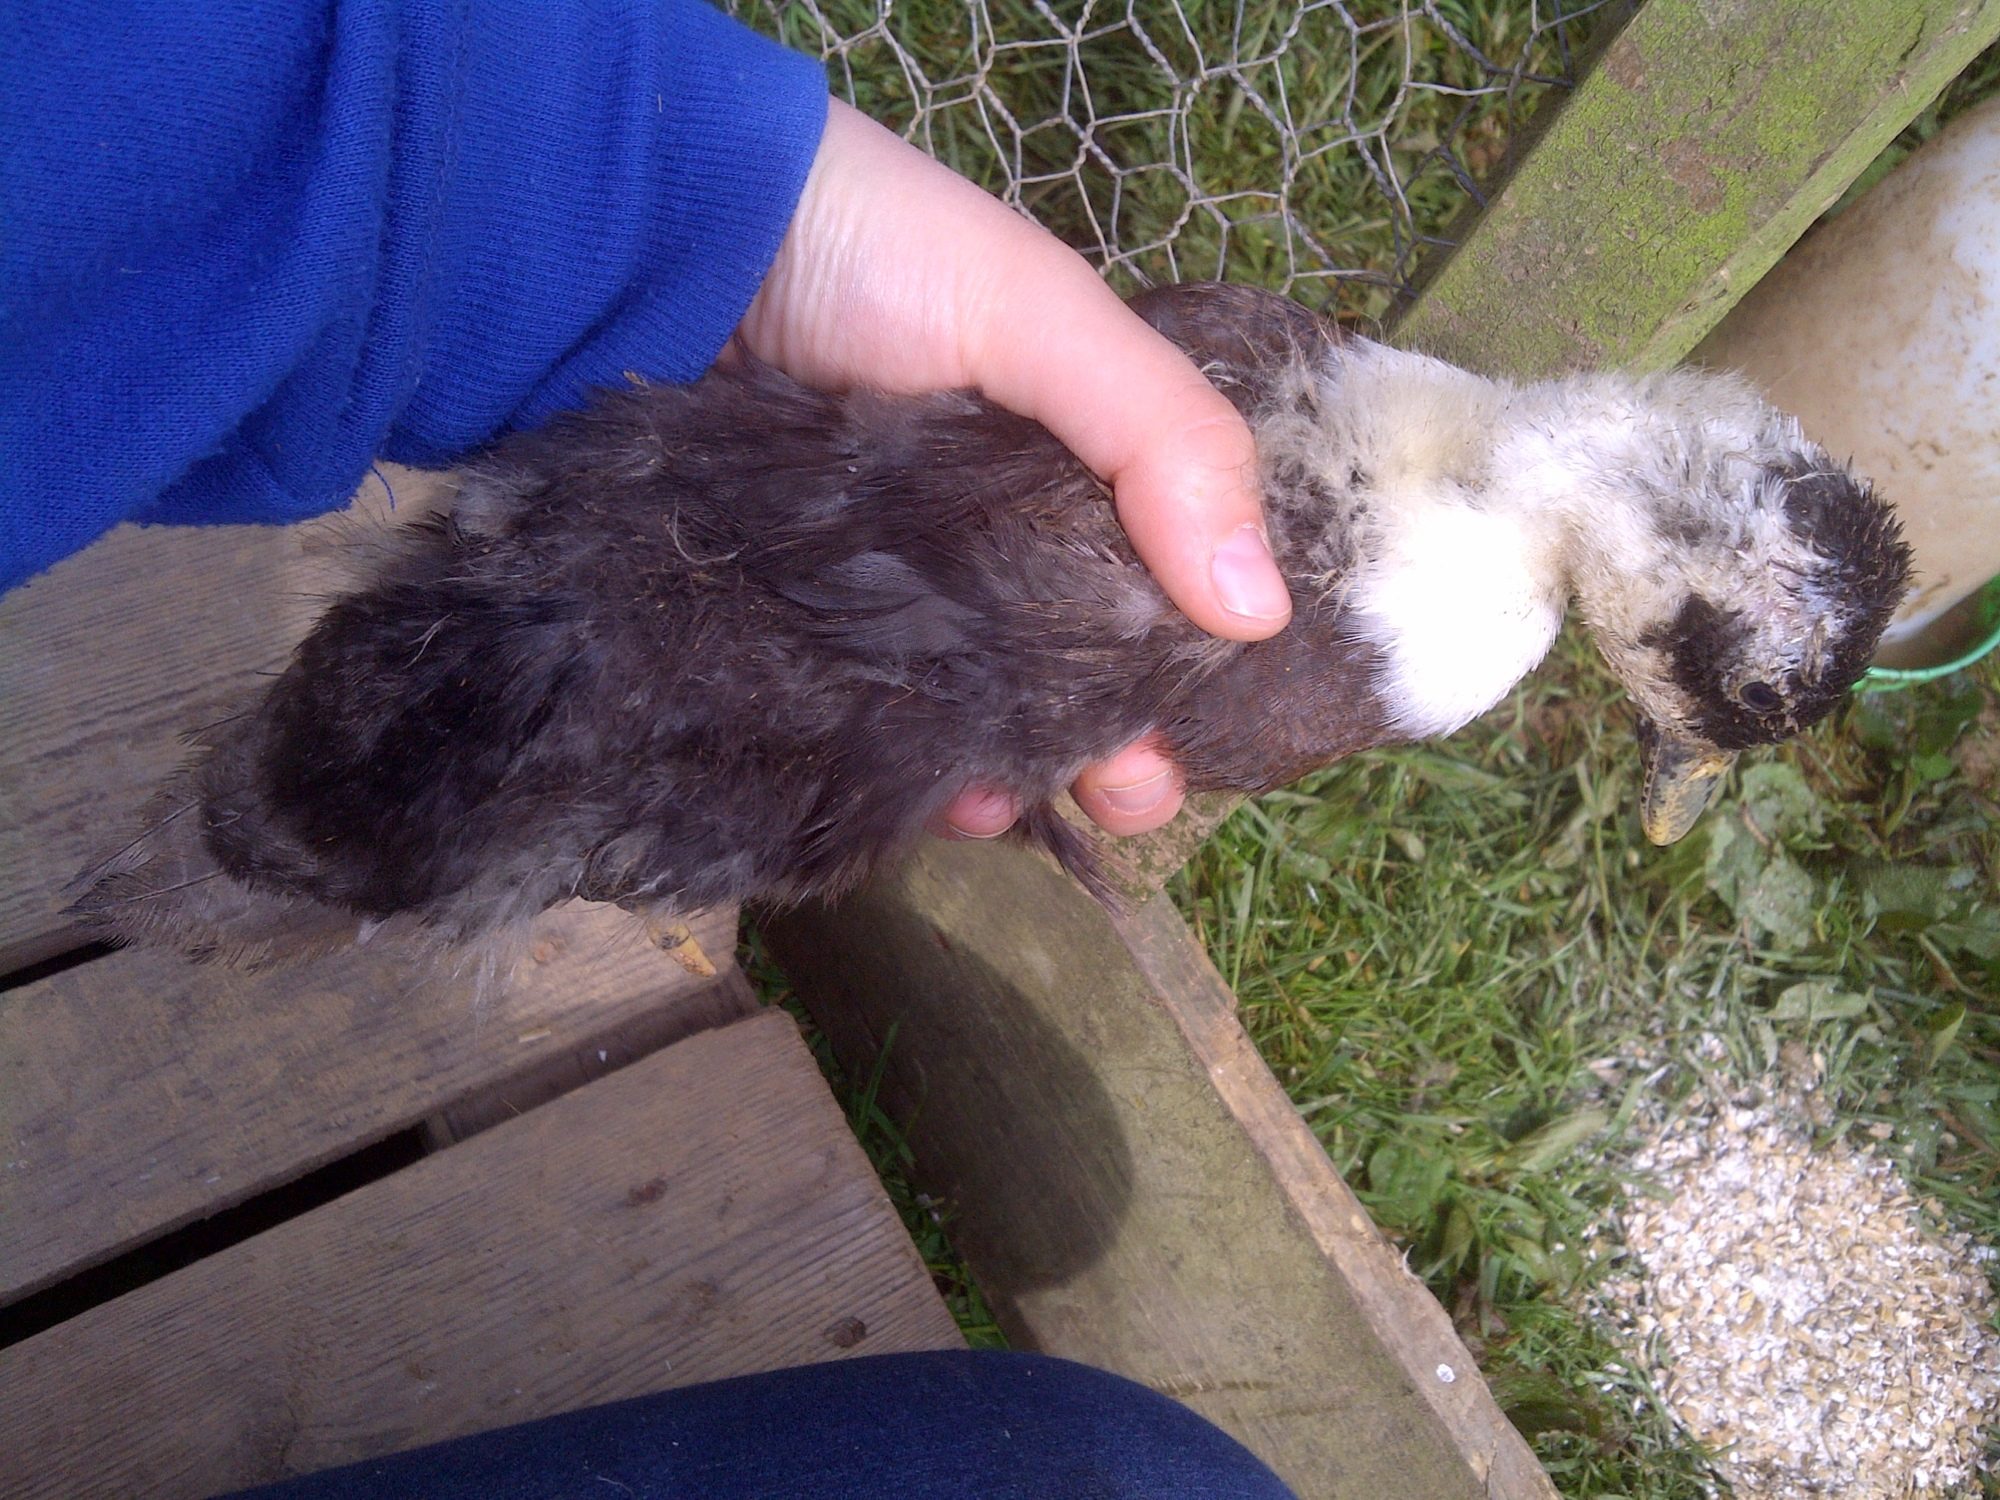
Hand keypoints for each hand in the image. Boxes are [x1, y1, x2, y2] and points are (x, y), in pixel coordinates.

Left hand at [736, 101, 1290, 837]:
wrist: (669, 238)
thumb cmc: (876, 253)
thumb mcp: (1040, 316)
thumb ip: (1161, 440)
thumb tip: (1261, 612)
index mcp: (1075, 466)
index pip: (1162, 586)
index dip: (1191, 670)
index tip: (1193, 737)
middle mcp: (999, 537)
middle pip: (1079, 671)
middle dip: (1113, 748)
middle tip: (1121, 787)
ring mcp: (903, 587)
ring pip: (980, 714)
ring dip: (1014, 774)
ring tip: (1007, 800)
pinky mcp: (810, 622)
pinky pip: (875, 719)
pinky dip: (910, 770)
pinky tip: (932, 795)